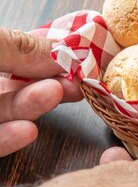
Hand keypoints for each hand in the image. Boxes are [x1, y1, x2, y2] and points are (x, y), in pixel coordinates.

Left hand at [0, 28, 81, 156]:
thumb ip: (18, 46)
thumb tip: (63, 53)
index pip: (20, 51)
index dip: (50, 54)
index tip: (81, 58)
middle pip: (18, 83)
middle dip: (50, 82)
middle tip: (78, 82)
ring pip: (7, 111)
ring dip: (35, 106)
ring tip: (58, 95)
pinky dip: (10, 140)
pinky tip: (28, 132)